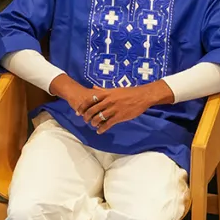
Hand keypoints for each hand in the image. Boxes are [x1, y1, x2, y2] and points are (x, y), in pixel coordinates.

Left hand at [51, 75, 172, 133]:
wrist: (142, 96)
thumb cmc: (128, 92)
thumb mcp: (114, 89)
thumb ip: (102, 90)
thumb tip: (93, 88)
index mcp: (106, 93)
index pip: (90, 100)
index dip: (82, 107)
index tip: (78, 112)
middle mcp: (108, 101)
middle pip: (92, 110)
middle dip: (86, 116)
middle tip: (85, 120)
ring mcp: (114, 109)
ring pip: (99, 118)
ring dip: (94, 123)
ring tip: (93, 125)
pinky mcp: (120, 117)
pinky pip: (108, 124)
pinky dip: (102, 129)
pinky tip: (99, 131)